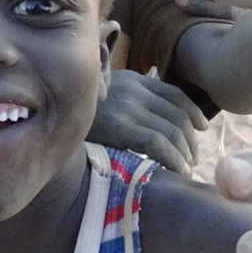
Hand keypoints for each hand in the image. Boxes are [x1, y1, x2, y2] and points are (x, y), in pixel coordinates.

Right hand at [87, 69, 206, 175]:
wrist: (49, 116)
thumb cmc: (77, 111)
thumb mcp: (105, 93)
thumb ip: (129, 93)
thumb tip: (153, 86)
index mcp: (133, 80)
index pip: (174, 94)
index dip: (193, 112)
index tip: (201, 128)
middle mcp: (134, 89)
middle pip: (177, 115)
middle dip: (191, 139)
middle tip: (193, 158)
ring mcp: (128, 107)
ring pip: (172, 131)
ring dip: (185, 153)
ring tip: (186, 168)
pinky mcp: (121, 127)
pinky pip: (159, 144)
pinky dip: (174, 160)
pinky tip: (178, 172)